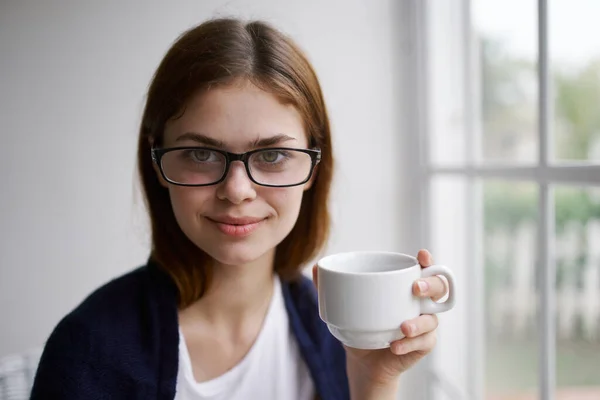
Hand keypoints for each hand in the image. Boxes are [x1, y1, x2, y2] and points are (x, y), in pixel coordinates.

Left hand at [312, 249, 447, 398]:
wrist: (364, 360)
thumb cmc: (360, 324)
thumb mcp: (345, 305)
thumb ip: (332, 286)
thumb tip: (316, 267)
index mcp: (404, 285)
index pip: (424, 268)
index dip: (428, 260)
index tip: (422, 256)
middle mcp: (420, 302)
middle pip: (440, 287)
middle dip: (431, 285)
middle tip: (415, 289)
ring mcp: (425, 324)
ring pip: (433, 319)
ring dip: (419, 322)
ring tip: (402, 327)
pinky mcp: (423, 345)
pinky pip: (424, 342)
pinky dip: (408, 344)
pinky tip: (394, 346)